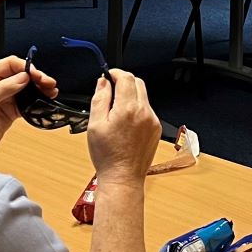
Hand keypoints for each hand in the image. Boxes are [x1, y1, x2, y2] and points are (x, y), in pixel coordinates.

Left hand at [0, 54, 55, 164]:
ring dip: (39, 88)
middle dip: (35, 77)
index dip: (24, 67)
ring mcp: (5, 99)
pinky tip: (44, 100)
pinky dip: (37, 102)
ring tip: (51, 90)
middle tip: (47, 82)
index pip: (9, 64)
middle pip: (21, 75)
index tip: (34, 74)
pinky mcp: (11, 112)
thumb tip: (23, 77)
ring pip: (26, 89)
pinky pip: (27, 103)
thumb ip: (4, 88)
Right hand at [86, 68, 159, 186]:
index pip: (126, 78)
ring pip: (143, 97)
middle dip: (124, 82)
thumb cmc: (107, 155)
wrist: (123, 177)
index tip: (108, 76)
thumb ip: (100, 98)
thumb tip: (103, 82)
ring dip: (130, 97)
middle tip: (110, 92)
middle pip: (137, 83)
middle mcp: (144, 112)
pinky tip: (126, 124)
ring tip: (116, 114)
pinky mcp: (156, 129)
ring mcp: (152, 121)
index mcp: (128, 109)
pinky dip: (136, 110)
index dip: (115, 73)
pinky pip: (147, 111)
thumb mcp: (95, 124)